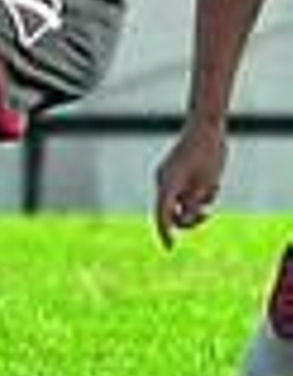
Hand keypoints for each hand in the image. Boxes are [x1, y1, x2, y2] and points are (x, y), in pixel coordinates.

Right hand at [152, 120, 227, 248]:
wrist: (205, 128)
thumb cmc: (208, 154)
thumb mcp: (207, 183)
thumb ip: (195, 204)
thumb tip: (187, 217)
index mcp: (169, 183)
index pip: (162, 213)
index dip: (165, 232)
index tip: (170, 248)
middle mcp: (164, 181)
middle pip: (171, 211)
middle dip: (189, 217)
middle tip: (208, 215)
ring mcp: (168, 177)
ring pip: (180, 202)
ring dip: (197, 203)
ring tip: (213, 186)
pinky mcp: (175, 174)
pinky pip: (184, 192)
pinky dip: (197, 194)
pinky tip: (211, 179)